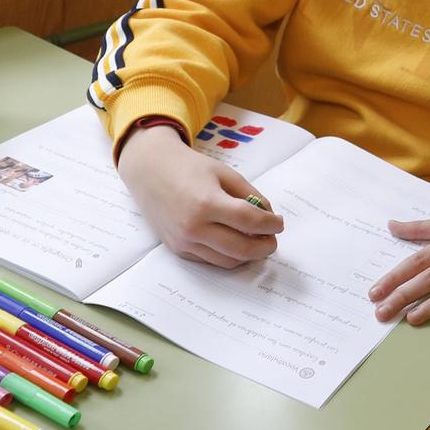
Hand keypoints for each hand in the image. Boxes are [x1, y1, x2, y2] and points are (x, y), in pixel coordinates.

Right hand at [117, 123, 283, 267]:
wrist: (150, 171)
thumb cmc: (189, 168)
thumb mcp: (224, 172)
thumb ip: (249, 194)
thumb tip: (268, 216)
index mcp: (207, 203)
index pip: (250, 222)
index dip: (271, 224)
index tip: (279, 222)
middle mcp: (194, 227)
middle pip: (242, 249)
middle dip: (265, 247)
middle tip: (273, 239)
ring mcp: (184, 242)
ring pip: (228, 260)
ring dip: (248, 255)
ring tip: (257, 242)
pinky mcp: (178, 250)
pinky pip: (210, 260)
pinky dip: (228, 255)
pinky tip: (236, 243)